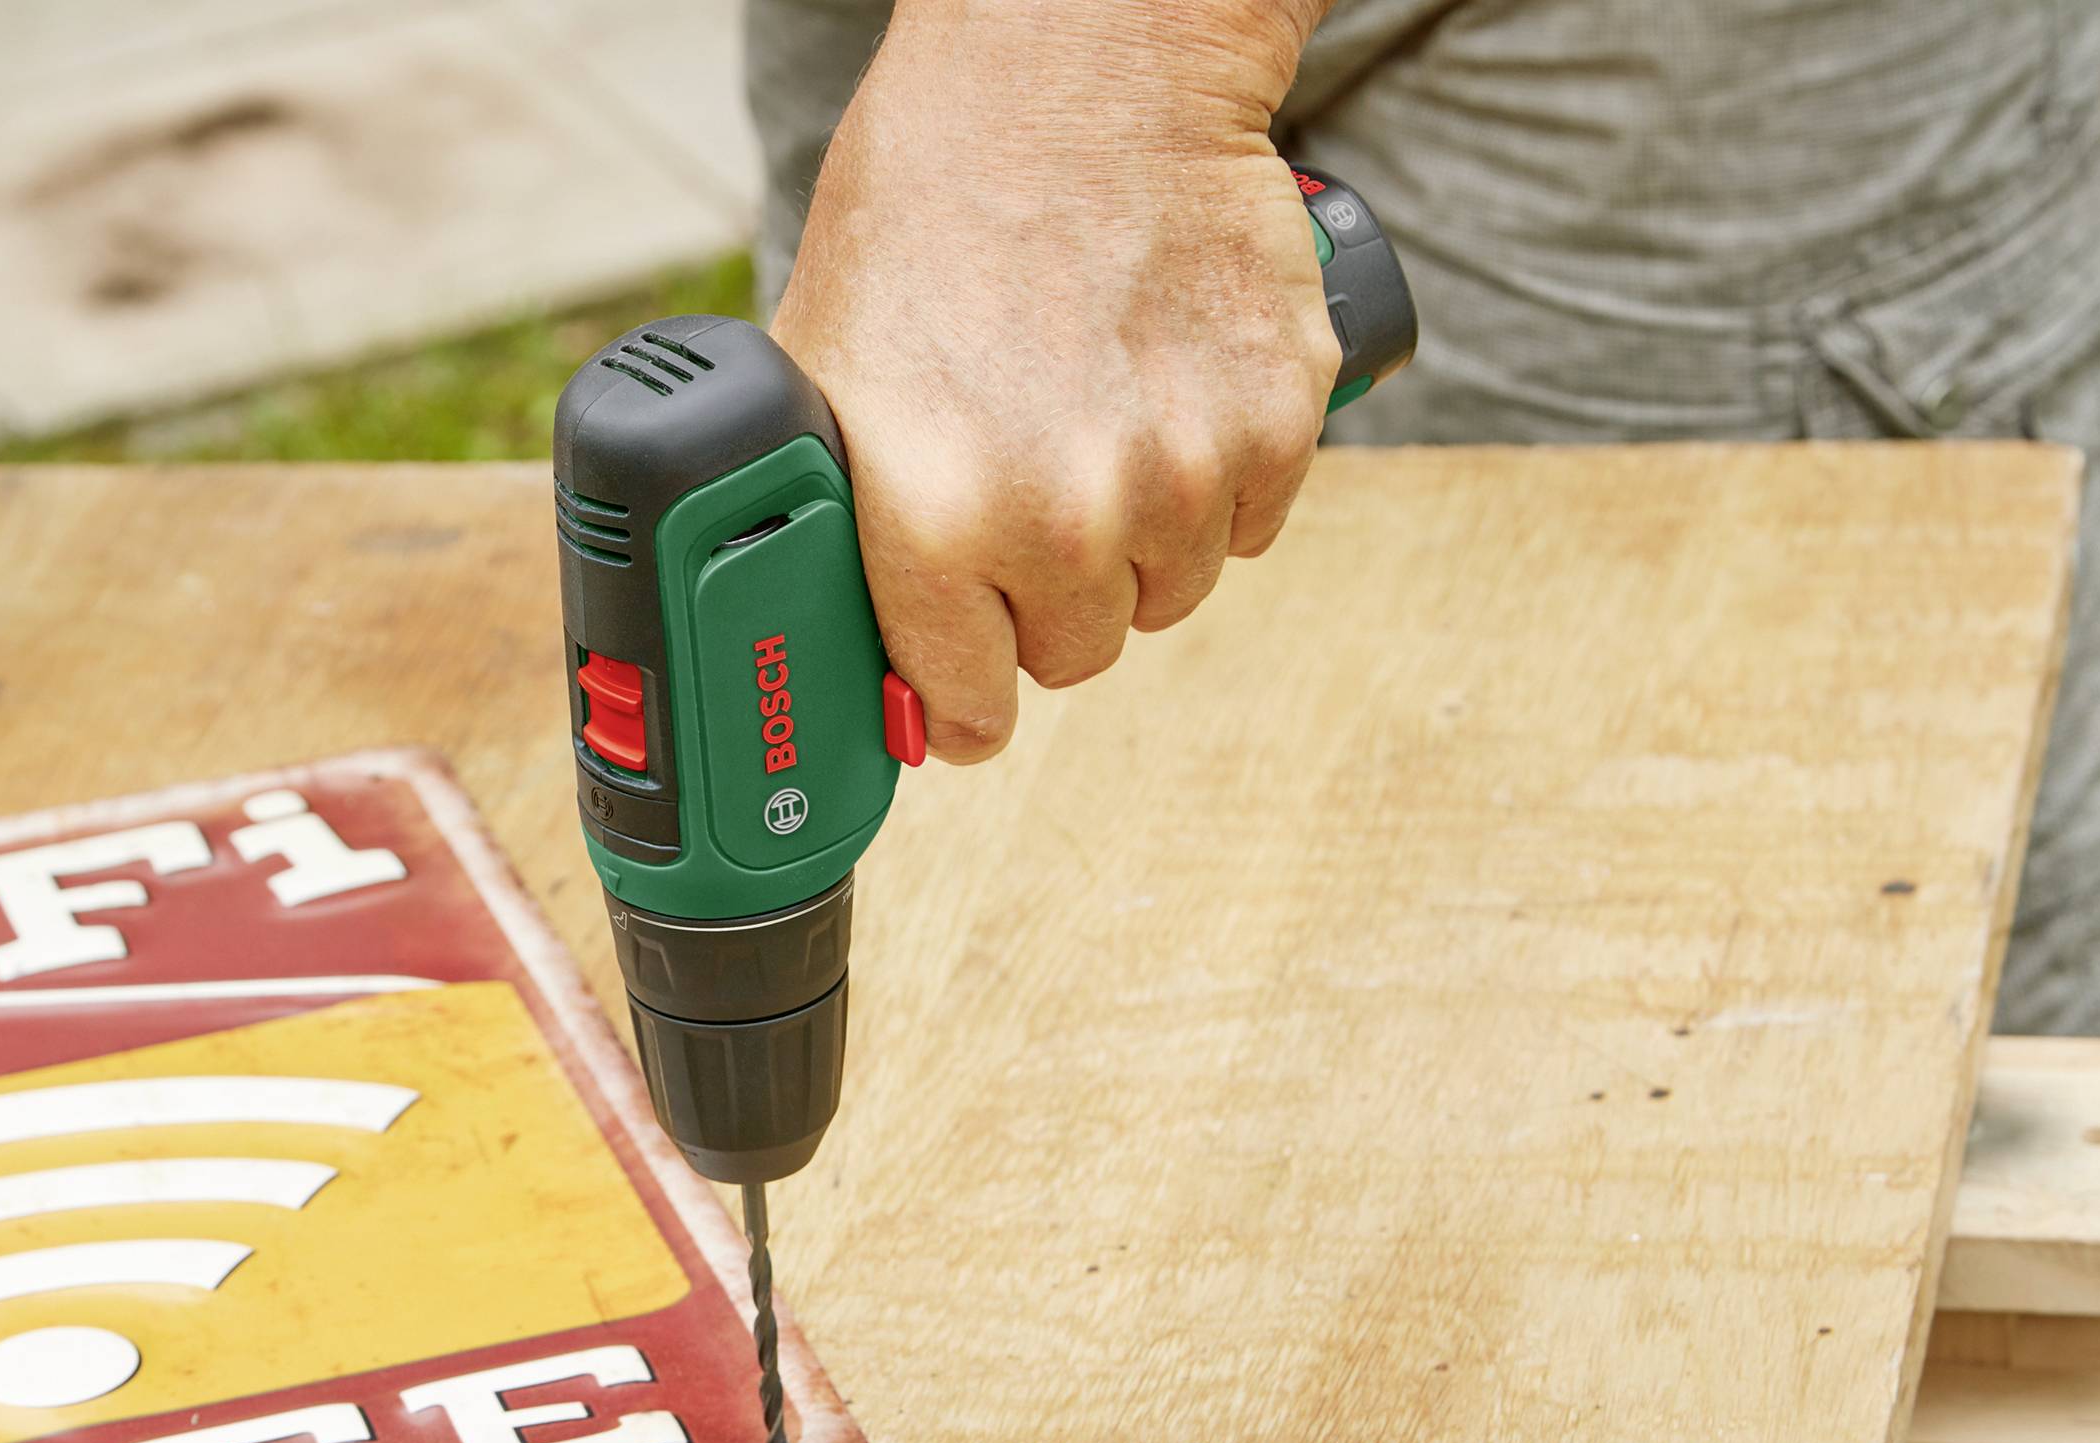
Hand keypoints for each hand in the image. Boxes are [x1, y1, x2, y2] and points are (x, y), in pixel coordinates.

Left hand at [770, 0, 1339, 761]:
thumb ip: (832, 523)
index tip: (959, 693)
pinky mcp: (1276, 424)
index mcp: (934, 523)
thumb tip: (839, 649)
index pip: (966, 709)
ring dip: (1131, 548)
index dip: (956, 701)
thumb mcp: (823, 371)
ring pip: (1164, 597)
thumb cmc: (930, 208)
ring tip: (1086, 429)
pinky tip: (1159, 396)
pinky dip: (1211, 485)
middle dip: (1040, 605)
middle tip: (1018, 506)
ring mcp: (1182, 477)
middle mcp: (1062, 521)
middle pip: (1071, 658)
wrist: (1078, 76)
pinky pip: (1245, 525)